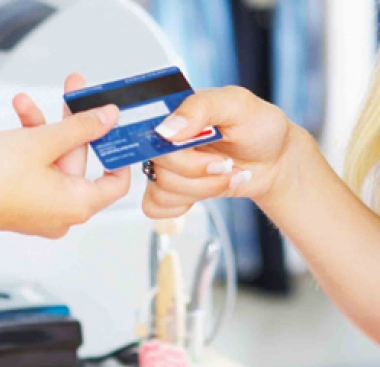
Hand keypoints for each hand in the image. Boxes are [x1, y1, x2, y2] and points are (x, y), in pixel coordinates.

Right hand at [0, 86, 129, 237]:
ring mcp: (42, 209)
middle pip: (78, 162)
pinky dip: (31, 147)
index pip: (116, 182)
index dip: (117, 151)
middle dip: (70, 124)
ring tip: (28, 103)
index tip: (114, 128)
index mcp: (76, 205)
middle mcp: (62, 213)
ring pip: (54, 161)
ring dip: (44, 130)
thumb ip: (80, 127)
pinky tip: (19, 118)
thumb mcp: (42, 141)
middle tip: (73, 93)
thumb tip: (108, 118)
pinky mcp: (23, 203)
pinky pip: (38, 170)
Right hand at [143, 86, 309, 217]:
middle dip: (198, 171)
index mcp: (172, 113)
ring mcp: (166, 167)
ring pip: (161, 189)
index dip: (171, 148)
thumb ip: (201, 107)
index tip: (200, 147)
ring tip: (224, 174)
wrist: (274, 160)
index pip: (148, 132)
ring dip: (201, 188)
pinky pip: (155, 206)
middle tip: (225, 163)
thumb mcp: (238, 104)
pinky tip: (205, 190)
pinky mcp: (170, 191)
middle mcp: (163, 140)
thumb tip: (167, 129)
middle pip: (158, 166)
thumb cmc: (258, 128)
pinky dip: (181, 205)